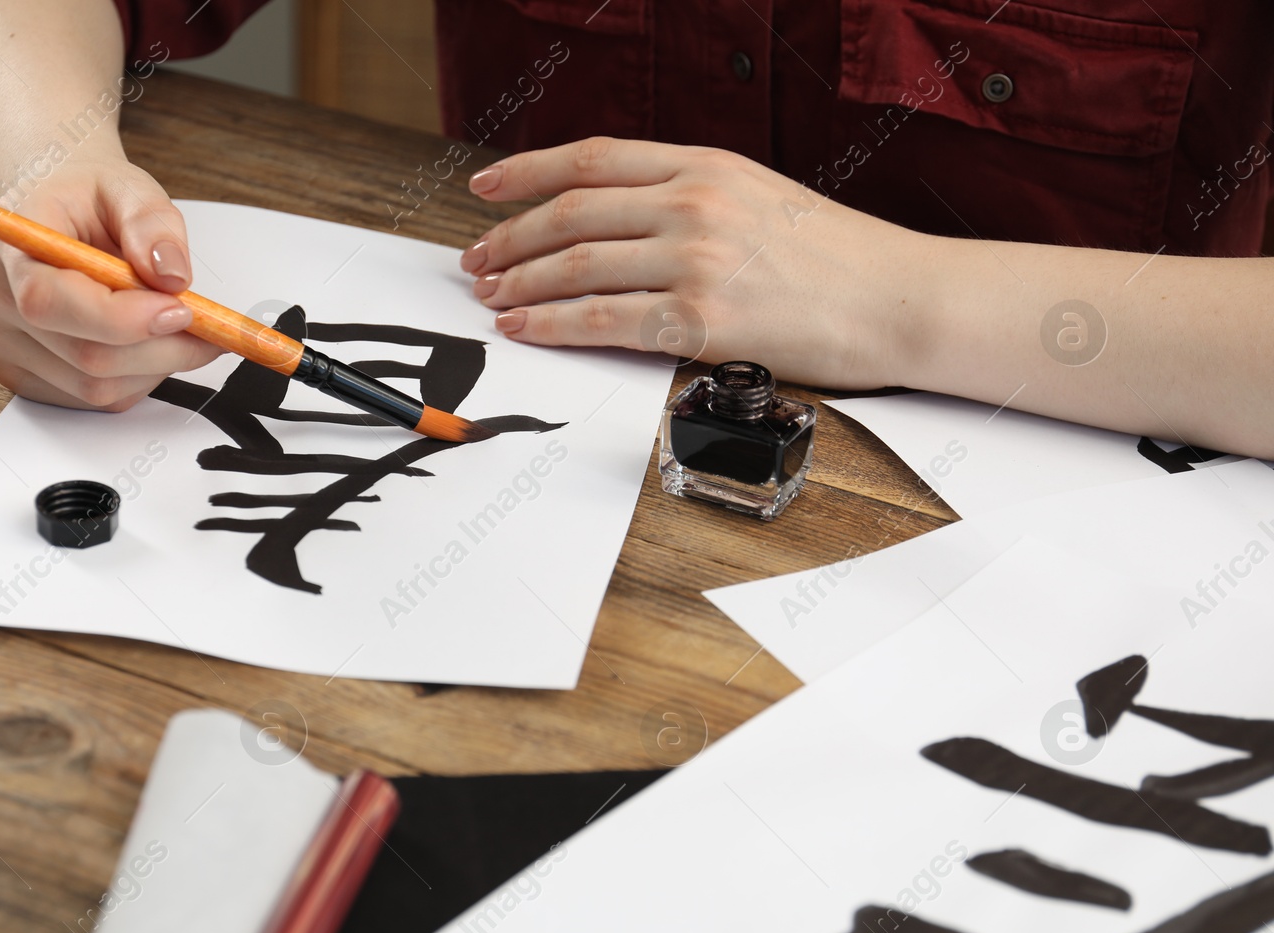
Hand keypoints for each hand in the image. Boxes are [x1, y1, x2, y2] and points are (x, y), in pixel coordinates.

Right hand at [0, 158, 220, 409]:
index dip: (123, 319)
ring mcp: (4, 344)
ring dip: (154, 366)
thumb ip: (153, 224)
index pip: (51, 302)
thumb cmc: (84, 197)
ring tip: (174, 325)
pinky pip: (93, 398)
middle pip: (85, 356)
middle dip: (161, 348)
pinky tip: (143, 342)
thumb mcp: (128, 187)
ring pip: (96, 387)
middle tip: (206, 325)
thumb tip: (171, 274)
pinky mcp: (23, 375)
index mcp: (10, 245)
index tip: (181, 309)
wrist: (54, 206)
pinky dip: (135, 379)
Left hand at [459, 137, 928, 389]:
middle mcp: (693, 204)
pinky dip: (550, 325)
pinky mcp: (701, 321)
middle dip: (509, 238)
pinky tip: (524, 329)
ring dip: (519, 284)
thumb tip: (619, 216)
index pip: (592, 159)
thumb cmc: (836, 258)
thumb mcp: (759, 197)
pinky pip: (600, 322)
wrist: (899, 300)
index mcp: (705, 166)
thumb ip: (690, 197)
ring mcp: (695, 261)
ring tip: (492, 299)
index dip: (525, 173)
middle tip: (476, 261)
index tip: (485, 189)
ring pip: (575, 268)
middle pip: (570, 214)